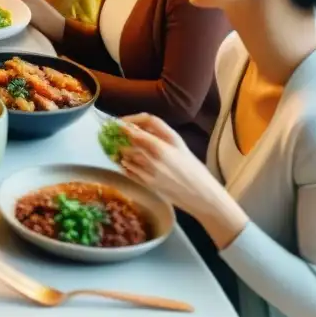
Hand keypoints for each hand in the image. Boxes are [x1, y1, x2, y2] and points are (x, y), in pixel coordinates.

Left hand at [117, 114, 247, 247]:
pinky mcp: (147, 183)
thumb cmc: (194, 170)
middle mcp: (158, 153)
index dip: (129, 120)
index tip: (120, 122)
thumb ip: (161, 135)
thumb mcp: (180, 146)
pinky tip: (124, 163)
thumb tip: (137, 126)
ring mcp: (151, 169)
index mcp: (169, 141)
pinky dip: (123, 164)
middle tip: (112, 134)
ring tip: (116, 149)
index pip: (144, 123)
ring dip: (119, 151)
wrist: (203, 196)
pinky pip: (128, 170)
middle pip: (131, 138)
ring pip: (126, 154)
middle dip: (120, 135)